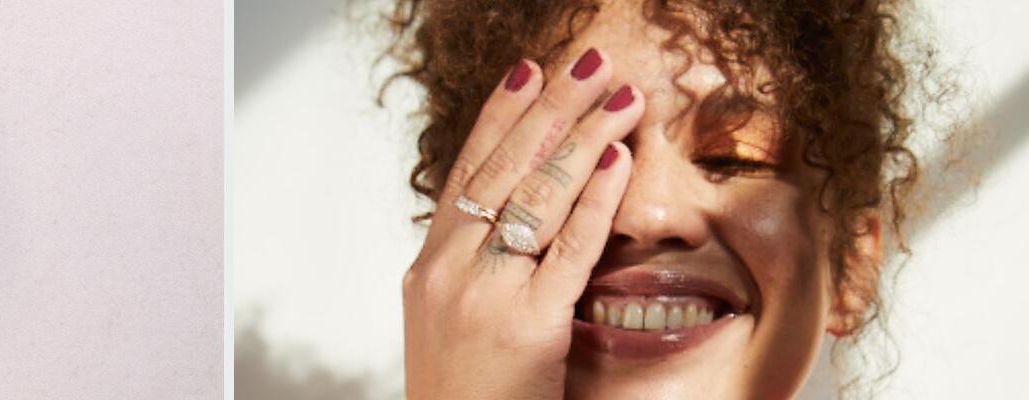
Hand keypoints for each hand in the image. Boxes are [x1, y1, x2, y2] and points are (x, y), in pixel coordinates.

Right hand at [402, 48, 640, 398]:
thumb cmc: (460, 394)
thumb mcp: (444, 319)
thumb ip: (470, 267)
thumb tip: (505, 221)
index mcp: (430, 265)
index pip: (468, 172)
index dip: (499, 117)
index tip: (527, 73)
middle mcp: (451, 270)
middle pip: (504, 169)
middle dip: (549, 109)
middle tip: (586, 63)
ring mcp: (486, 293)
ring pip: (537, 197)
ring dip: (583, 138)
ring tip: (619, 98)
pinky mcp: (529, 323)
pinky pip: (568, 247)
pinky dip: (594, 198)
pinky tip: (616, 160)